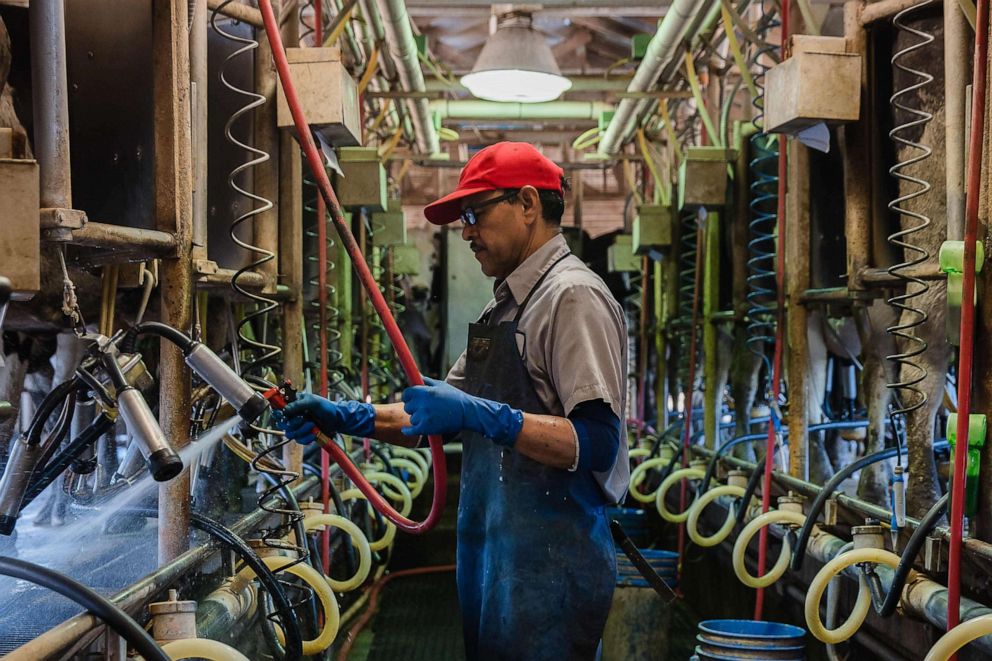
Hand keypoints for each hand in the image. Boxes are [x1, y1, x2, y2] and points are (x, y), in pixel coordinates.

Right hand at [274, 393, 375, 444]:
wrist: (338, 420)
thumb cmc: (327, 407)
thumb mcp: (313, 402)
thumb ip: (298, 404)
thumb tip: (285, 410)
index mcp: (293, 404)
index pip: (276, 408)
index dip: (277, 412)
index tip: (284, 414)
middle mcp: (293, 415)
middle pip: (281, 423)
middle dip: (293, 422)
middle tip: (303, 418)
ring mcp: (297, 426)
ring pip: (289, 433)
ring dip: (301, 430)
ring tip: (312, 425)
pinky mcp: (303, 435)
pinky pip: (298, 440)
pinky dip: (306, 438)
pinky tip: (314, 434)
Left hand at [401, 377, 522, 445]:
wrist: (468, 412)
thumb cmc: (455, 397)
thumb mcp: (441, 385)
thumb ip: (426, 381)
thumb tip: (416, 374)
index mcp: (425, 391)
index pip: (406, 393)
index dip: (409, 396)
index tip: (411, 399)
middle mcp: (422, 403)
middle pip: (407, 406)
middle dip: (414, 408)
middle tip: (425, 409)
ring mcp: (424, 416)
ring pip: (412, 418)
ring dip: (418, 419)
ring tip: (432, 417)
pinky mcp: (426, 428)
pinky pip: (411, 430)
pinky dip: (408, 431)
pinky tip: (405, 430)